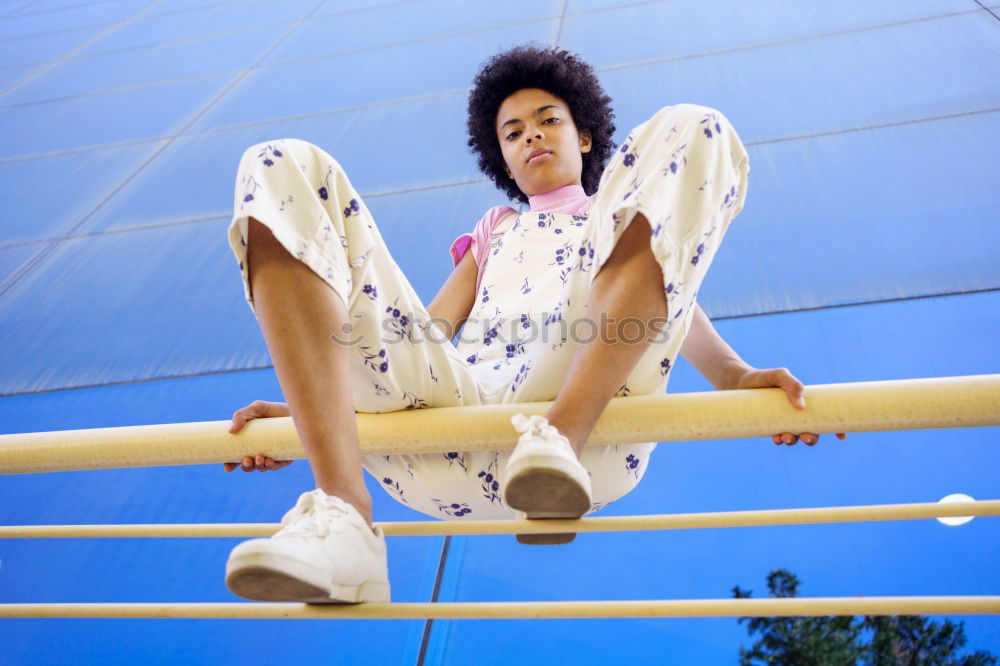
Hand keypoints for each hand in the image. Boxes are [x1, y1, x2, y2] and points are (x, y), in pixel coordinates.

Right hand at [224, 400, 295, 471]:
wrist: (296, 409)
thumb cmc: (274, 410)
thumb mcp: (256, 408)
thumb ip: (240, 415)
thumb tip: (231, 431)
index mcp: (250, 443)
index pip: (237, 457)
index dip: (231, 465)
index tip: (228, 467)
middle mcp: (260, 450)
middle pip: (249, 466)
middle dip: (246, 467)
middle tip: (246, 460)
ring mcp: (273, 454)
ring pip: (262, 468)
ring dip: (258, 467)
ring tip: (259, 458)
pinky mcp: (286, 456)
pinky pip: (278, 466)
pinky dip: (272, 466)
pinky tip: (269, 461)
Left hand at [729, 367, 846, 446]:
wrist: (736, 382)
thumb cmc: (761, 377)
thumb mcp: (779, 375)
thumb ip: (792, 385)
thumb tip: (801, 407)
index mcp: (803, 402)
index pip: (824, 416)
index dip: (835, 427)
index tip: (841, 436)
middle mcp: (794, 413)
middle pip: (811, 431)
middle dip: (811, 438)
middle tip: (804, 437)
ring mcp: (781, 421)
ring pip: (794, 437)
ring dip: (793, 441)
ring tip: (784, 437)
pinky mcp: (767, 426)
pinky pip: (778, 438)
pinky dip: (779, 441)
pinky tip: (776, 438)